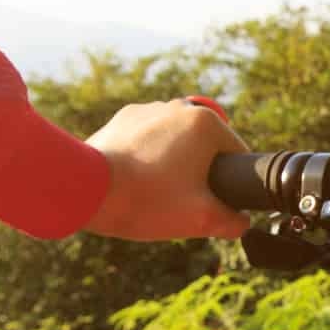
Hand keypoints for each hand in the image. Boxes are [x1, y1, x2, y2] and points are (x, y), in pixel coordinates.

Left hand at [79, 100, 250, 240]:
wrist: (88, 189)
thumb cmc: (147, 200)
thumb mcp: (200, 219)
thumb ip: (233, 222)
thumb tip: (242, 222)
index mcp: (207, 123)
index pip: (237, 155)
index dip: (232, 184)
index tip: (211, 203)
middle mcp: (180, 107)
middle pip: (206, 147)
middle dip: (200, 174)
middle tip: (181, 201)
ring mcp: (149, 109)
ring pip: (177, 142)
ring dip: (174, 164)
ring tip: (155, 192)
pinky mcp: (123, 119)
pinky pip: (149, 139)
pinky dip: (148, 157)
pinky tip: (136, 180)